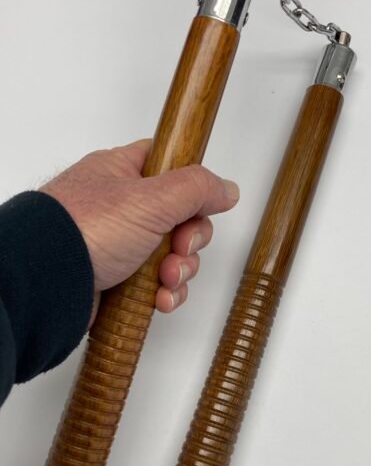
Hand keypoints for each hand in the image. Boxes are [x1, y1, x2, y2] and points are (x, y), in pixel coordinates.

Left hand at [40, 139, 238, 318]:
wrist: (47, 283)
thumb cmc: (85, 230)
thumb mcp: (151, 199)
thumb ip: (196, 189)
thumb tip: (227, 189)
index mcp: (123, 173)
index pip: (170, 166)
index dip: (192, 185)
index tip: (201, 204)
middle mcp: (122, 207)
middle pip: (179, 217)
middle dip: (189, 241)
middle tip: (178, 249)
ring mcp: (119, 243)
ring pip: (171, 254)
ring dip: (178, 271)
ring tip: (165, 280)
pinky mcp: (118, 276)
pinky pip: (156, 282)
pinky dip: (164, 292)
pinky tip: (159, 299)